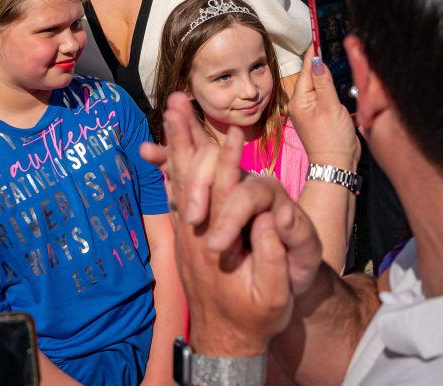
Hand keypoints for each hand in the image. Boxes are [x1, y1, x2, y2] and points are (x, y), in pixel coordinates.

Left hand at [151, 95, 295, 355]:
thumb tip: (271, 218)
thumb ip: (272, 257)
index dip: (231, 162)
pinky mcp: (187, 234)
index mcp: (220, 242)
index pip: (227, 193)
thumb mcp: (274, 295)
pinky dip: (174, 167)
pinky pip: (176, 193)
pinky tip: (168, 149)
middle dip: (186, 137)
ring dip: (176, 144)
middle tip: (177, 103)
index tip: (234, 132)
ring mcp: (188, 232)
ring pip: (180, 179)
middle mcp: (197, 231)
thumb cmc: (255, 316)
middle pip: (192, 175)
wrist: (226, 339)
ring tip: (170, 112)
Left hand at [290, 47, 360, 167]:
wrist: (336, 165)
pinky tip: (339, 78)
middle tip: (330, 40)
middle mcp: (303, 102)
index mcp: (300, 99)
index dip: (314, 52)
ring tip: (334, 54)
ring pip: (320, 84)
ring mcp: (312, 109)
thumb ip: (323, 82)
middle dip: (321, 60)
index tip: (319, 34)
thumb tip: (316, 59)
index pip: (306, 69)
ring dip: (327, 72)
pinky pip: (326, 94)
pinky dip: (332, 85)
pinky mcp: (322, 115)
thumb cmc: (332, 139)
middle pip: (312, 75)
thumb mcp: (329, 106)